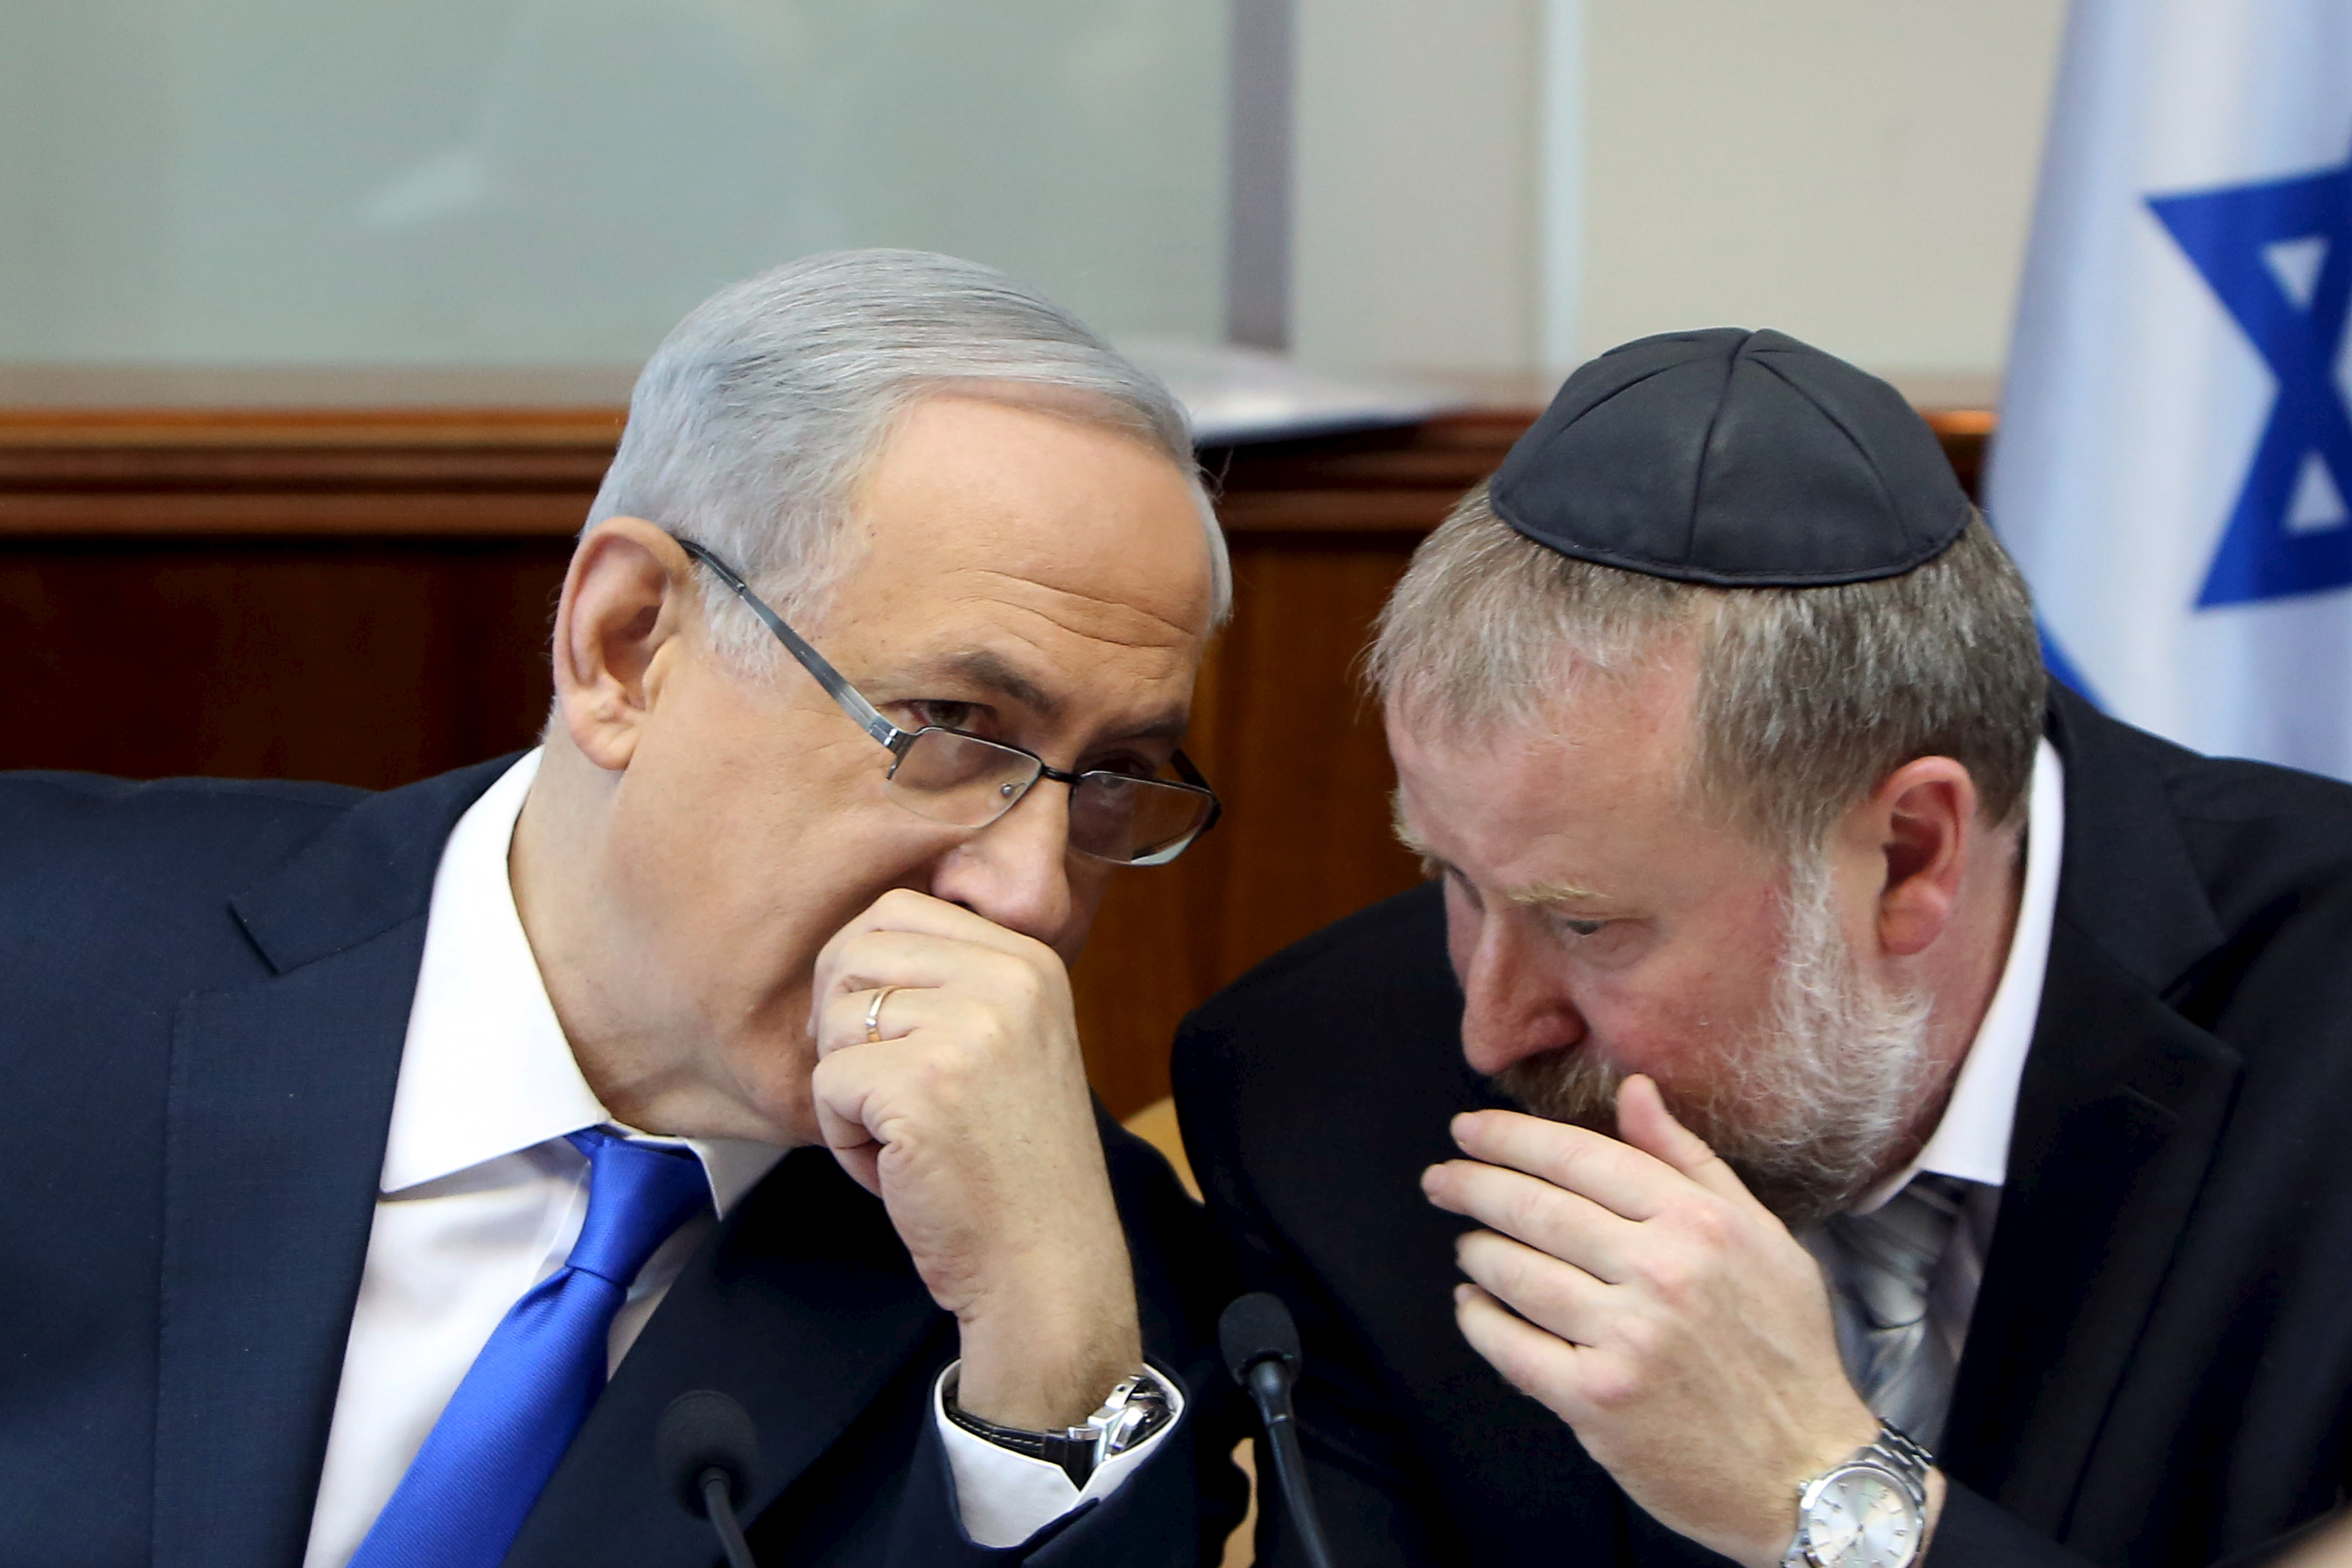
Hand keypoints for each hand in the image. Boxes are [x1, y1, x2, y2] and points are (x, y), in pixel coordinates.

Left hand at [810, 887, 1141, 1430]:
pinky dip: (842, 1136)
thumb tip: (844, 949)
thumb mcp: (1008, 1043)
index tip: (887, 1038)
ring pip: (834, 1018)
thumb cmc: (1010, 1166)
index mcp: (1029, 961)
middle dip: (842, 1023)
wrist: (1047, 1263)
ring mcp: (968, 1030)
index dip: (864, 972)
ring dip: (845, 1087)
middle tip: (879, 1088)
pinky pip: (825, 1084)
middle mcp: (1007, 979)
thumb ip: (951, 984)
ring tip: (901, 1134)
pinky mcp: (922, 1086)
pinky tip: (896, 1166)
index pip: (898, 908)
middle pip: (855, 950)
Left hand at [1422, 1076, 1934, 1566]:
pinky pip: (1511, 1346)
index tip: (1470, 1131)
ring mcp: (1626, 1338)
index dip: (1512, 1138)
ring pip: (1516, 1273)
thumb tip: (1634, 1092)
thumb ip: (1689, 1161)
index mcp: (1699, 1222)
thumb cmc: (1784, 1349)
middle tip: (1441, 1179)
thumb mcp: (1761, 1236)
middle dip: (1473, 1185)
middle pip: (1536, 1208)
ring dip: (1478, 1252)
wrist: (1805, 1469)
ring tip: (1469, 1244)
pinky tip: (1472, 1304)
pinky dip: (1480, 1319)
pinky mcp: (1597, 1400)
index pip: (1579, 1156)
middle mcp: (1661, 1272)